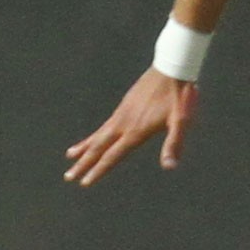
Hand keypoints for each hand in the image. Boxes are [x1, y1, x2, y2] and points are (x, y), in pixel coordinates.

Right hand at [64, 69, 197, 184]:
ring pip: (98, 134)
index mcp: (135, 131)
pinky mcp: (124, 105)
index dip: (98, 171)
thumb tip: (169, 167)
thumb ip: (174, 144)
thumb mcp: (181, 121)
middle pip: (98, 147)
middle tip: (68, 177)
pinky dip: (95, 134)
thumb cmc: (180, 96)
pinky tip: (95, 137)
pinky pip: (105, 125)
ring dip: (84, 148)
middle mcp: (123, 123)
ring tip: (70, 155)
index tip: (84, 182)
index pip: (112, 156)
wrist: (171, 67)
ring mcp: (122, 113)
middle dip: (82, 163)